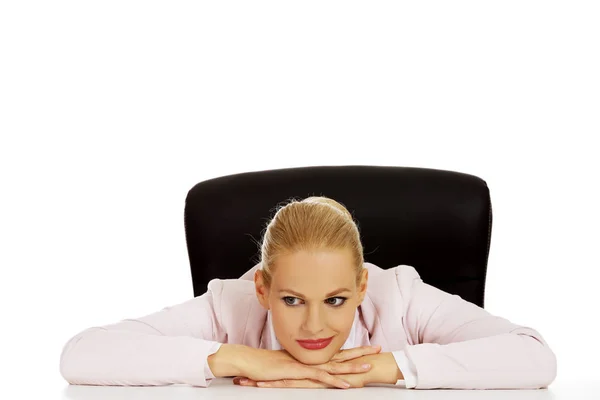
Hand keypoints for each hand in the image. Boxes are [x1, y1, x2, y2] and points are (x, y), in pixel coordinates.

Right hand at [234, 345, 382, 388]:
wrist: (248, 361)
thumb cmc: (263, 365)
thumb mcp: (285, 367)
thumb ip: (298, 368)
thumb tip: (307, 370)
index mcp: (309, 357)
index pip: (336, 353)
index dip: (352, 350)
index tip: (367, 348)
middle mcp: (310, 359)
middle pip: (340, 356)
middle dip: (360, 353)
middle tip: (378, 349)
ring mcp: (305, 365)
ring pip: (334, 366)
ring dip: (352, 367)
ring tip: (369, 367)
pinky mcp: (298, 372)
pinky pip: (320, 377)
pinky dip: (334, 382)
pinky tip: (346, 386)